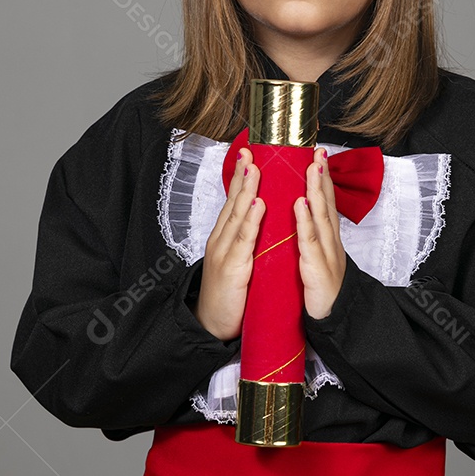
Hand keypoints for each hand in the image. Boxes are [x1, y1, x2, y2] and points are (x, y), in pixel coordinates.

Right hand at [188, 146, 264, 340]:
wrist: (210, 324)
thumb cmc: (228, 294)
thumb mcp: (238, 260)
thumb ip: (248, 240)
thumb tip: (263, 220)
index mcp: (225, 237)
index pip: (234, 202)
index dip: (241, 178)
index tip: (250, 154)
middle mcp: (221, 239)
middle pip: (233, 202)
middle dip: (242, 175)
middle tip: (250, 151)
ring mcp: (224, 252)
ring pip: (237, 215)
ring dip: (247, 190)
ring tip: (255, 168)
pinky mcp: (231, 269)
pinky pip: (243, 240)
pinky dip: (251, 220)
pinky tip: (259, 204)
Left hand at [294, 147, 346, 319]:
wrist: (332, 317)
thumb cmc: (321, 287)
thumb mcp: (316, 254)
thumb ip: (311, 234)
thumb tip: (301, 212)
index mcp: (326, 236)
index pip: (325, 201)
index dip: (322, 177)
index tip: (317, 154)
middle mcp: (330, 240)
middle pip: (327, 202)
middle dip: (322, 175)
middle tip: (318, 150)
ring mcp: (325, 252)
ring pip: (321, 216)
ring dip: (316, 190)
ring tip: (312, 167)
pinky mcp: (317, 267)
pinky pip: (310, 241)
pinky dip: (305, 221)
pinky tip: (301, 203)